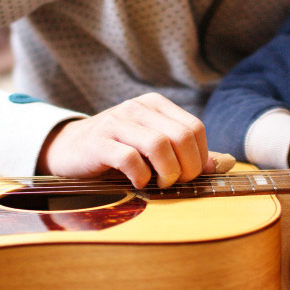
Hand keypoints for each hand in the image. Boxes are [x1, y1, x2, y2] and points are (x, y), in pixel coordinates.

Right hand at [36, 93, 214, 187]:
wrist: (68, 149)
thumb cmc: (118, 150)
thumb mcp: (152, 146)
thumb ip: (185, 153)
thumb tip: (220, 164)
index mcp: (155, 105)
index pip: (194, 128)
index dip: (200, 157)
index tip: (191, 175)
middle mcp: (137, 108)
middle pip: (181, 136)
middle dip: (187, 167)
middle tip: (177, 182)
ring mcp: (116, 122)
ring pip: (159, 145)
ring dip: (167, 172)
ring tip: (161, 184)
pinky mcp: (98, 142)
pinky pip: (129, 158)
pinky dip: (140, 176)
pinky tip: (138, 182)